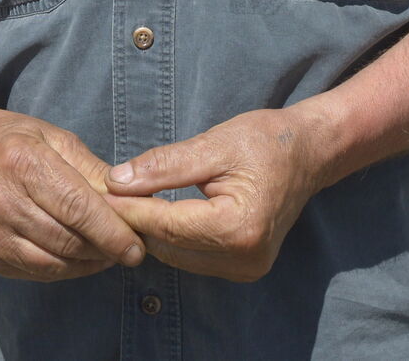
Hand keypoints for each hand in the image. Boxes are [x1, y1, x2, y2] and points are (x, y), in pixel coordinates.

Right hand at [0, 104, 146, 280]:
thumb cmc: (15, 140)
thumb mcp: (56, 138)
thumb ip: (93, 170)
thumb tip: (131, 202)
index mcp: (20, 162)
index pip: (75, 206)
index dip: (110, 231)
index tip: (136, 245)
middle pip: (65, 239)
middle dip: (104, 250)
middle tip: (130, 250)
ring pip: (51, 264)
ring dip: (87, 264)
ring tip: (108, 254)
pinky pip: (33, 273)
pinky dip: (63, 270)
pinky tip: (79, 259)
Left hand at [104, 108, 328, 281]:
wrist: (310, 152)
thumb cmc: (267, 140)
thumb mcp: (215, 144)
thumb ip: (165, 165)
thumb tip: (116, 181)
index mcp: (238, 228)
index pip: (167, 224)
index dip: (129, 208)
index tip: (98, 191)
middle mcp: (243, 258)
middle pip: (168, 245)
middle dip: (135, 220)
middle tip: (106, 195)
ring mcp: (245, 268)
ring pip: (176, 255)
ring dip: (151, 230)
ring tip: (125, 202)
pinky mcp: (243, 268)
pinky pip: (192, 257)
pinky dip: (171, 237)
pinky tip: (155, 214)